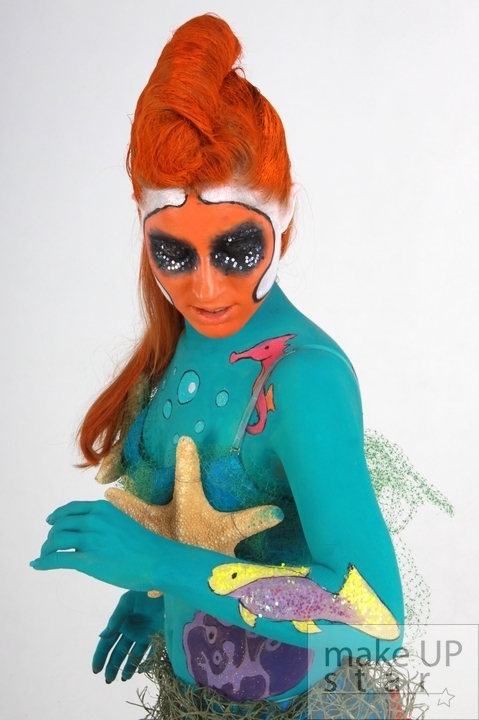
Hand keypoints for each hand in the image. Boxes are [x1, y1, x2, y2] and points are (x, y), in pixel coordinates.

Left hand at [30, 500, 163, 590]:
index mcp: (102, 509)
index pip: (70, 509)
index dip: (57, 516)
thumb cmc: (144, 545)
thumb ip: (103, 522)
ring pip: (55, 540)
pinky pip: (57, 559)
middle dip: (52, 535)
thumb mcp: (121, 522)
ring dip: (46, 549)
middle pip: (60, 525)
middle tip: (50, 546)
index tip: (50, 522)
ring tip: (45, 556)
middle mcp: (93, 520)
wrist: (158, 560)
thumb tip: (85, 531)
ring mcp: (90, 540)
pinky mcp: (88, 561)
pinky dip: (43, 562)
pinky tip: (36, 565)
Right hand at [93, 590, 163, 681]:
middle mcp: (132, 631)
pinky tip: (140, 670)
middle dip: (113, 666)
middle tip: (108, 680)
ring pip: (134, 655)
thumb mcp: (127, 603)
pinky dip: (146, 662)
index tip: (96, 670)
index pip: (108, 642)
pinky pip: (151, 653)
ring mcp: (145, 634)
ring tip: (123, 679)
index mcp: (121, 622)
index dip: (101, 656)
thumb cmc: (144, 592)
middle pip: (119, 652)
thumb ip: (115, 619)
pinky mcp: (158, 636)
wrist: (166, 588)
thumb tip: (102, 636)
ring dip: (127, 667)